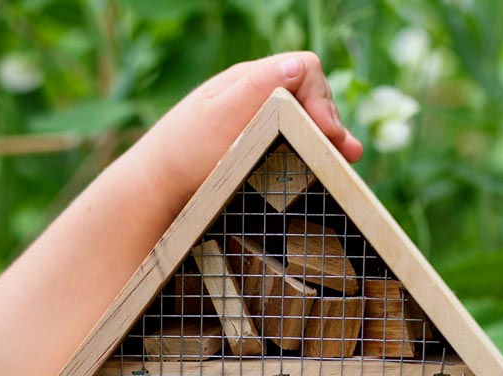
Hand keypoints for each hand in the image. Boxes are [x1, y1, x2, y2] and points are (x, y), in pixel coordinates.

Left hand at [134, 52, 364, 206]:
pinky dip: (315, 150)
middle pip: (311, 95)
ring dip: (328, 137)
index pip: (304, 70)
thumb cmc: (183, 152)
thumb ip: (258, 89)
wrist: (155, 186)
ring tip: (347, 159)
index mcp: (249, 80)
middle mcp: (258, 94)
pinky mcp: (259, 143)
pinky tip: (331, 164)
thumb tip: (299, 64)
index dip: (321, 99)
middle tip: (343, 152)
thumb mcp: (219, 118)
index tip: (325, 133)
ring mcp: (259, 118)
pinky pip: (296, 139)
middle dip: (329, 121)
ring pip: (307, 119)